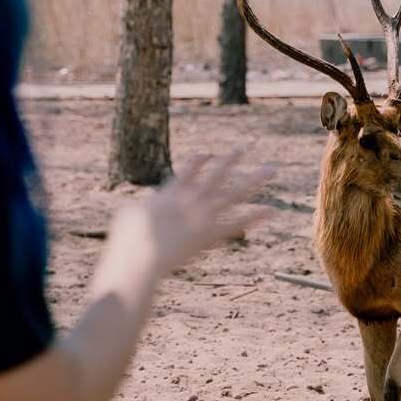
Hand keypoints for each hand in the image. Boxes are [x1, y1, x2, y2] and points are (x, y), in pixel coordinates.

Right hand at [113, 151, 273, 275]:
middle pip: (217, 175)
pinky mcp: (210, 233)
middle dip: (232, 161)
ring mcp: (203, 214)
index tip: (208, 153)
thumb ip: (137, 210)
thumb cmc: (128, 239)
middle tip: (245, 147)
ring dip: (253, 181)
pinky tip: (272, 211)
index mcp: (170, 193)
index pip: (188, 173)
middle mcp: (191, 199)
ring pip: (234, 193)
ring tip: (271, 170)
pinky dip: (254, 217)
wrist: (140, 253)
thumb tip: (135, 209)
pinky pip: (237, 223)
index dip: (198, 163)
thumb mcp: (128, 217)